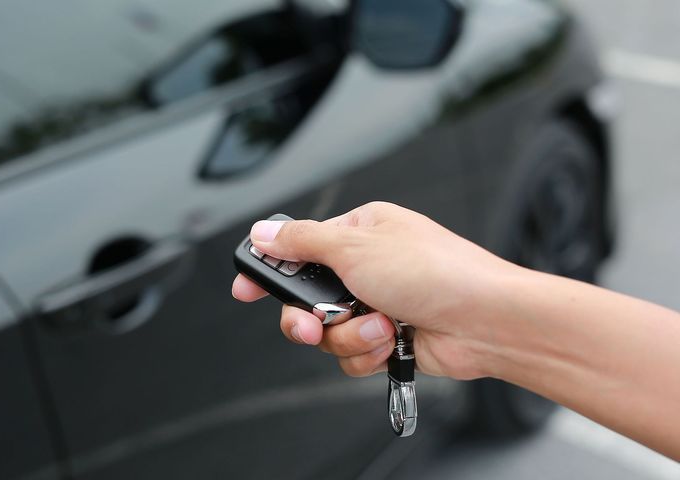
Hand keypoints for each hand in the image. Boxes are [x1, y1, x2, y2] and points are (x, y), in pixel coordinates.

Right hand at [232, 202, 518, 379]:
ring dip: (349, 334)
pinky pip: (351, 355)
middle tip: (315, 322)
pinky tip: (392, 340)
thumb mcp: (356, 246)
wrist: (485, 320)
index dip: (269, 270)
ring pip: (327, 332)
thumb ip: (301, 242)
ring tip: (380, 324)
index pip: (298, 248)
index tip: (246, 288)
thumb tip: (264, 232)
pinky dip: (368, 352)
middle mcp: (365, 267)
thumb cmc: (436, 271)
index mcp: (358, 232)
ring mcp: (376, 303)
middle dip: (310, 316)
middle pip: (306, 298)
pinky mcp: (387, 338)